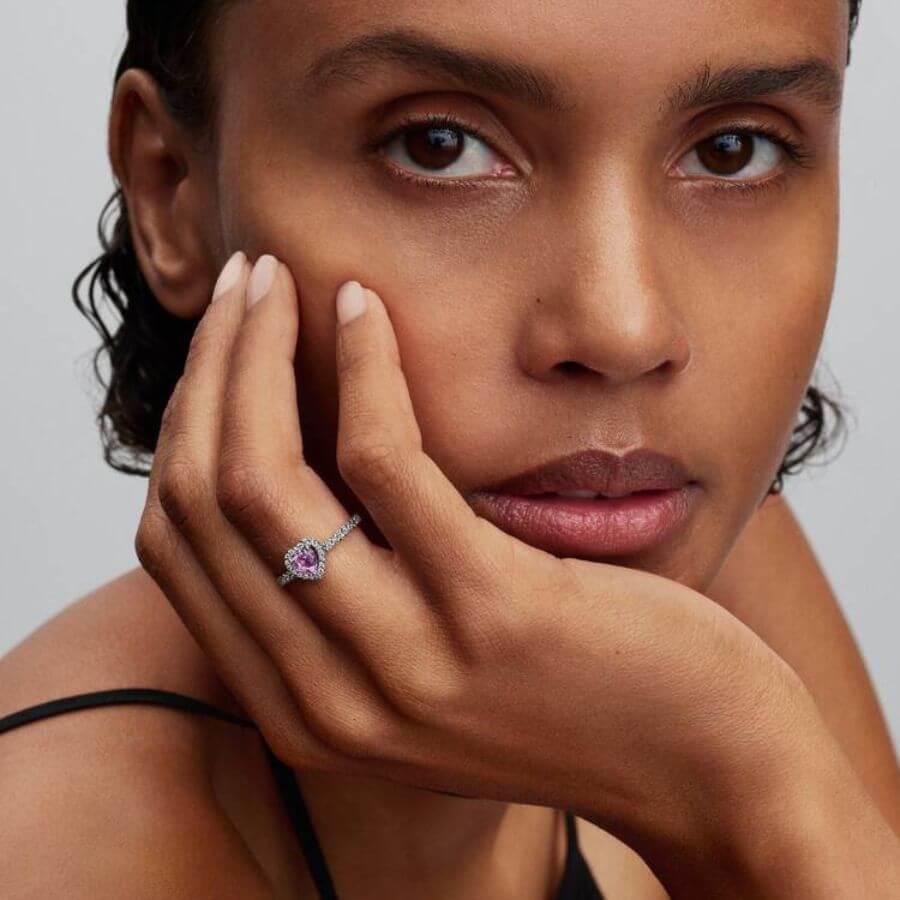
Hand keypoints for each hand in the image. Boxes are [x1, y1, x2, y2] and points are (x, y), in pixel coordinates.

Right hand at [136, 251, 838, 886]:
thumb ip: (349, 605)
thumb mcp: (426, 667)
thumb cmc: (571, 691)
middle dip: (210, 371)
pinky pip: (383, 462)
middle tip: (244, 285)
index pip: (177, 547)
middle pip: (203, 503)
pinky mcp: (486, 609)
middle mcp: (329, 702)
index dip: (182, 427)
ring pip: (266, 479)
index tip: (221, 345)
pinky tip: (366, 306)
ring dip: (258, 354)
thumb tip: (290, 472)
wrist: (701, 765)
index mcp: (301, 713)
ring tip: (281, 280)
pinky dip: (365, 369)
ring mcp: (404, 664)